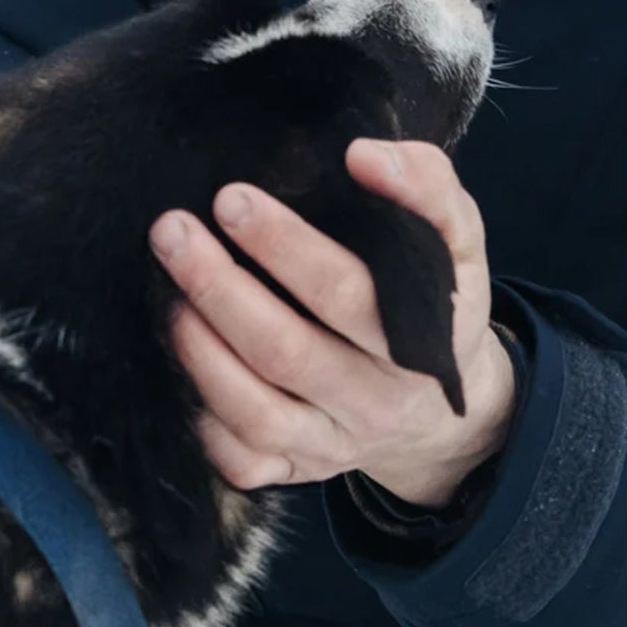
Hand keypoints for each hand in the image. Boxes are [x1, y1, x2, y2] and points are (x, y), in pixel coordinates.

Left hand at [149, 139, 516, 507]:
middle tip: (172, 231)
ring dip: (200, 350)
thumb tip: (364, 156)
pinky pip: (244, 460)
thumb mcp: (458, 241)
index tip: (230, 198)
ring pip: (257, 411)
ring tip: (167, 294)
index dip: (286, 246)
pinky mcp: (300, 471)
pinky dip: (202, 419)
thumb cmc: (437, 302)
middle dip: (220, 288)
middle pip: (287, 351)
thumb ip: (427, 186)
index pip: (346, 293)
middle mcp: (377, 400)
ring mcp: (335, 443)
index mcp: (422, 340)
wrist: (443, 411)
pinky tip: (178, 364)